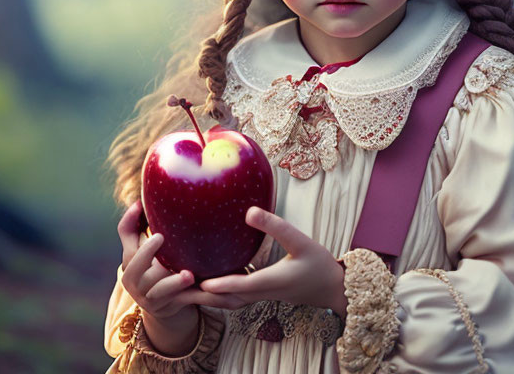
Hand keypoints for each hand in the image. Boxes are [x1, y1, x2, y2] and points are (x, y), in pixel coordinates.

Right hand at [118, 200, 233, 318]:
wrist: (164, 306)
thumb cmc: (154, 269)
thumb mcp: (143, 252)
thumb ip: (137, 229)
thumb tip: (139, 201)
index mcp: (130, 264)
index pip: (126, 244)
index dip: (130, 224)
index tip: (142, 208)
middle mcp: (136, 282)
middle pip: (137, 266)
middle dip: (147, 252)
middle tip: (160, 237)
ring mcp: (152, 298)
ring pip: (160, 290)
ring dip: (174, 282)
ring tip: (188, 275)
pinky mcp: (170, 307)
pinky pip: (185, 301)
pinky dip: (198, 295)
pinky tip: (210, 288)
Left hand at [197, 207, 347, 316]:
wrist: (333, 289)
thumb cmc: (319, 264)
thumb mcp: (301, 241)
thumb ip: (276, 227)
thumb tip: (249, 211)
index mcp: (273, 281)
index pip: (242, 285)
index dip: (221, 283)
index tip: (200, 281)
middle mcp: (264, 293)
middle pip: (229, 300)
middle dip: (205, 297)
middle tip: (180, 290)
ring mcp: (264, 297)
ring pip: (231, 303)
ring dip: (210, 298)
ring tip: (188, 287)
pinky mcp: (264, 295)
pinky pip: (238, 299)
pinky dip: (222, 295)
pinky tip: (213, 283)